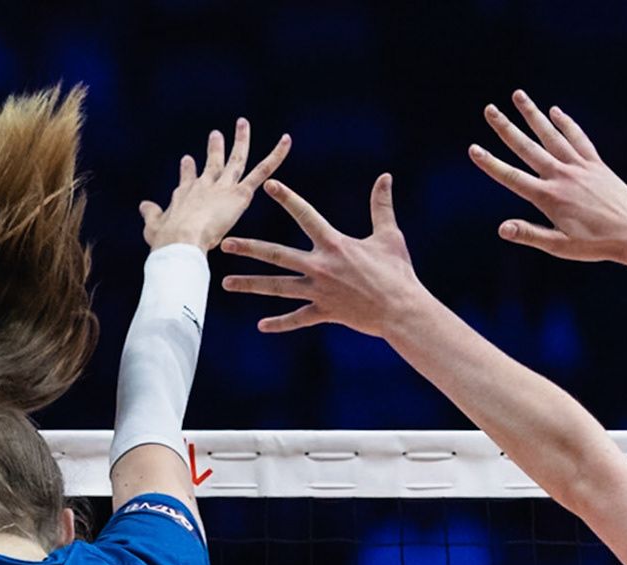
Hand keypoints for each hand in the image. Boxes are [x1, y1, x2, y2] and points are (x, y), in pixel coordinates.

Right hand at [140, 118, 290, 251]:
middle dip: (214, 148)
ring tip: (243, 123)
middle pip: (212, 163)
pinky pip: (262, 171)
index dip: (188, 170)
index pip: (188, 178)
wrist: (181, 240)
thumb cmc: (166, 240)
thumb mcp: (153, 226)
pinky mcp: (240, 193)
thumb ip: (151, 214)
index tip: (188, 160)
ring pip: (236, 159)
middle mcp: (204, 185)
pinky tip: (286, 141)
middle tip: (216, 134)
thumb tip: (144, 205)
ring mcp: (223, 186)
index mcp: (184, 195)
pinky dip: (276, 156)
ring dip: (241, 140)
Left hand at [220, 173, 425, 337]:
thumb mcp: (390, 236)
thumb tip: (385, 177)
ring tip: (226, 283)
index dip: (287, 198)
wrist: (402, 310)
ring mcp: (319, 292)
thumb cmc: (398, 272)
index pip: (306, 215)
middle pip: (277, 255)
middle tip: (225, 242)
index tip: (268, 186)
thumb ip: (382, 206)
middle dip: (249, 248)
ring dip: (250, 285)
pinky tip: (261, 326)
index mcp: (335, 244)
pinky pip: (297, 319)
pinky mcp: (324, 313)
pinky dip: (280, 323)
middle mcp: (321, 267)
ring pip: (277, 287)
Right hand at [470, 90, 626, 263]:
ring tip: (518, 96)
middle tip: (489, 109)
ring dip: (533, 114)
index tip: (474, 149)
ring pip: (551, 135)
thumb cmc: (595, 244)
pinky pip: (578, 138)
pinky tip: (554, 111)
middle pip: (528, 147)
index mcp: (549, 197)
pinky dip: (566, 123)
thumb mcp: (560, 246)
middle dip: (506, 128)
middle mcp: (562, 176)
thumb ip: (530, 234)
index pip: (512, 177)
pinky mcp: (596, 164)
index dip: (491, 163)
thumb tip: (502, 228)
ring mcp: (580, 167)